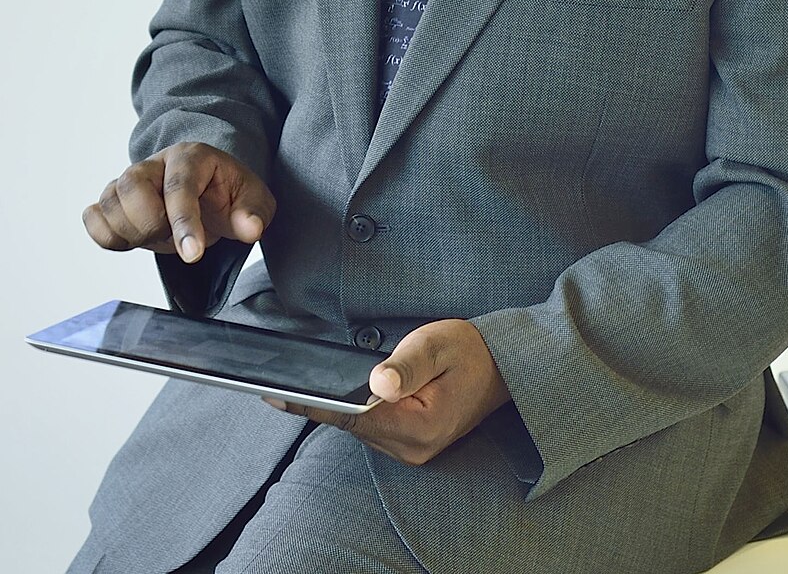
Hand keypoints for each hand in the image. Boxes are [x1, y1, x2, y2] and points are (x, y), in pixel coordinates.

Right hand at [82, 141, 275, 263]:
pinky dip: (107, 236)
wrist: (208, 192)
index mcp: (191, 156)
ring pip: (109, 202)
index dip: (184, 223)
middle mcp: (154, 163)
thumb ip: (253, 212)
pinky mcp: (113, 199)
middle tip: (176, 238)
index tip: (193, 254)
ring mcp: (129, 179)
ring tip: (160, 237)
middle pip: (132, 187)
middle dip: (152, 224)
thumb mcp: (253, 199)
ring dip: (132, 233)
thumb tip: (250, 229)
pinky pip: (93, 217)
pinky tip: (133, 240)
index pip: (179, 187)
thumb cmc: (228, 193)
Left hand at [264, 319, 509, 464]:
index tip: (276, 395)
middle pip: (353, 426)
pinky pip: (373, 430)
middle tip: (281, 381)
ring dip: (339, 408)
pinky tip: (341, 396)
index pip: (353, 416)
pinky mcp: (411, 445)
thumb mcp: (437, 344)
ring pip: (360, 429)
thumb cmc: (470, 351)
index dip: (313, 405)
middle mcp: (413, 447)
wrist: (503, 368)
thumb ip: (406, 365)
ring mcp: (412, 450)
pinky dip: (356, 413)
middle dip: (322, 403)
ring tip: (304, 385)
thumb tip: (377, 384)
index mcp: (419, 425)